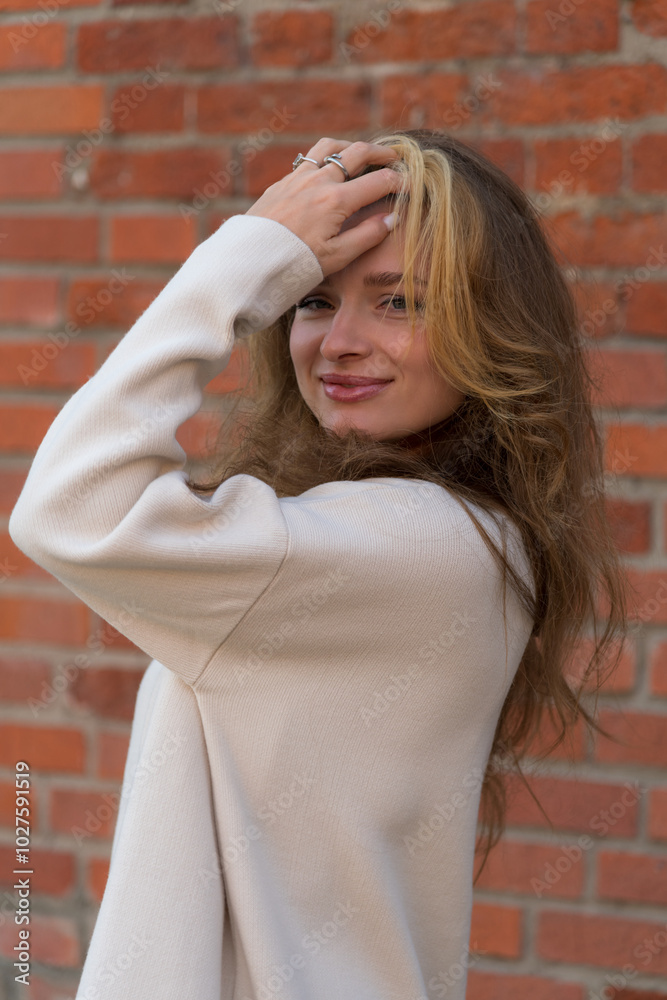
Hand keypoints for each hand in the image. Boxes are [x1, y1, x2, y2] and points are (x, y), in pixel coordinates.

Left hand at [244, 138, 403, 277]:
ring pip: (329, 148)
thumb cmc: (295, 265)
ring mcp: (297, 178)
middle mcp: (318, 182)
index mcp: (335, 201)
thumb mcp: (337, 257)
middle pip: (357, 153)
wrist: (250, 262)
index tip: (411, 185)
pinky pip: (307, 160)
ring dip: (349, 147)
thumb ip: (367, 236)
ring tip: (360, 155)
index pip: (378, 182)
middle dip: (381, 152)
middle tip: (394, 158)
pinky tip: (327, 171)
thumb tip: (392, 218)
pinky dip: (324, 158)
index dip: (400, 182)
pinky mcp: (281, 183)